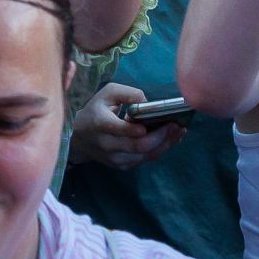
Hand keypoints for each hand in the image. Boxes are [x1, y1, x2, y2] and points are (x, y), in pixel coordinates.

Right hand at [69, 84, 185, 170]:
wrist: (79, 138)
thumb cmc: (96, 110)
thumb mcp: (107, 93)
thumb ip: (127, 93)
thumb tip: (146, 102)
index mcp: (100, 123)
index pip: (120, 129)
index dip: (138, 129)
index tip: (158, 122)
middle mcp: (107, 144)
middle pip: (138, 146)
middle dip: (161, 137)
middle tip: (177, 126)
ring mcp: (114, 158)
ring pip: (144, 156)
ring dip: (165, 145)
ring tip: (179, 132)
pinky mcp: (121, 166)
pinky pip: (144, 160)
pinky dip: (159, 150)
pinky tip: (170, 140)